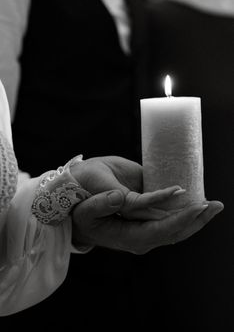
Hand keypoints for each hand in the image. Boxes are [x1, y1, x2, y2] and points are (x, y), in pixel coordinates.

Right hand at [71, 156, 223, 253]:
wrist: (79, 216)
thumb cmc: (80, 214)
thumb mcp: (84, 211)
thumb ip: (100, 205)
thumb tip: (119, 198)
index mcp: (129, 237)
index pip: (161, 232)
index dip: (182, 220)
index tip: (199, 206)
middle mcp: (141, 237)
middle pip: (176, 232)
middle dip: (197, 220)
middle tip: (216, 205)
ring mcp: (145, 230)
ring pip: (176, 227)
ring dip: (196, 217)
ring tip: (212, 204)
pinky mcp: (146, 221)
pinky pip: (168, 218)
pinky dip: (183, 211)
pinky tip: (195, 201)